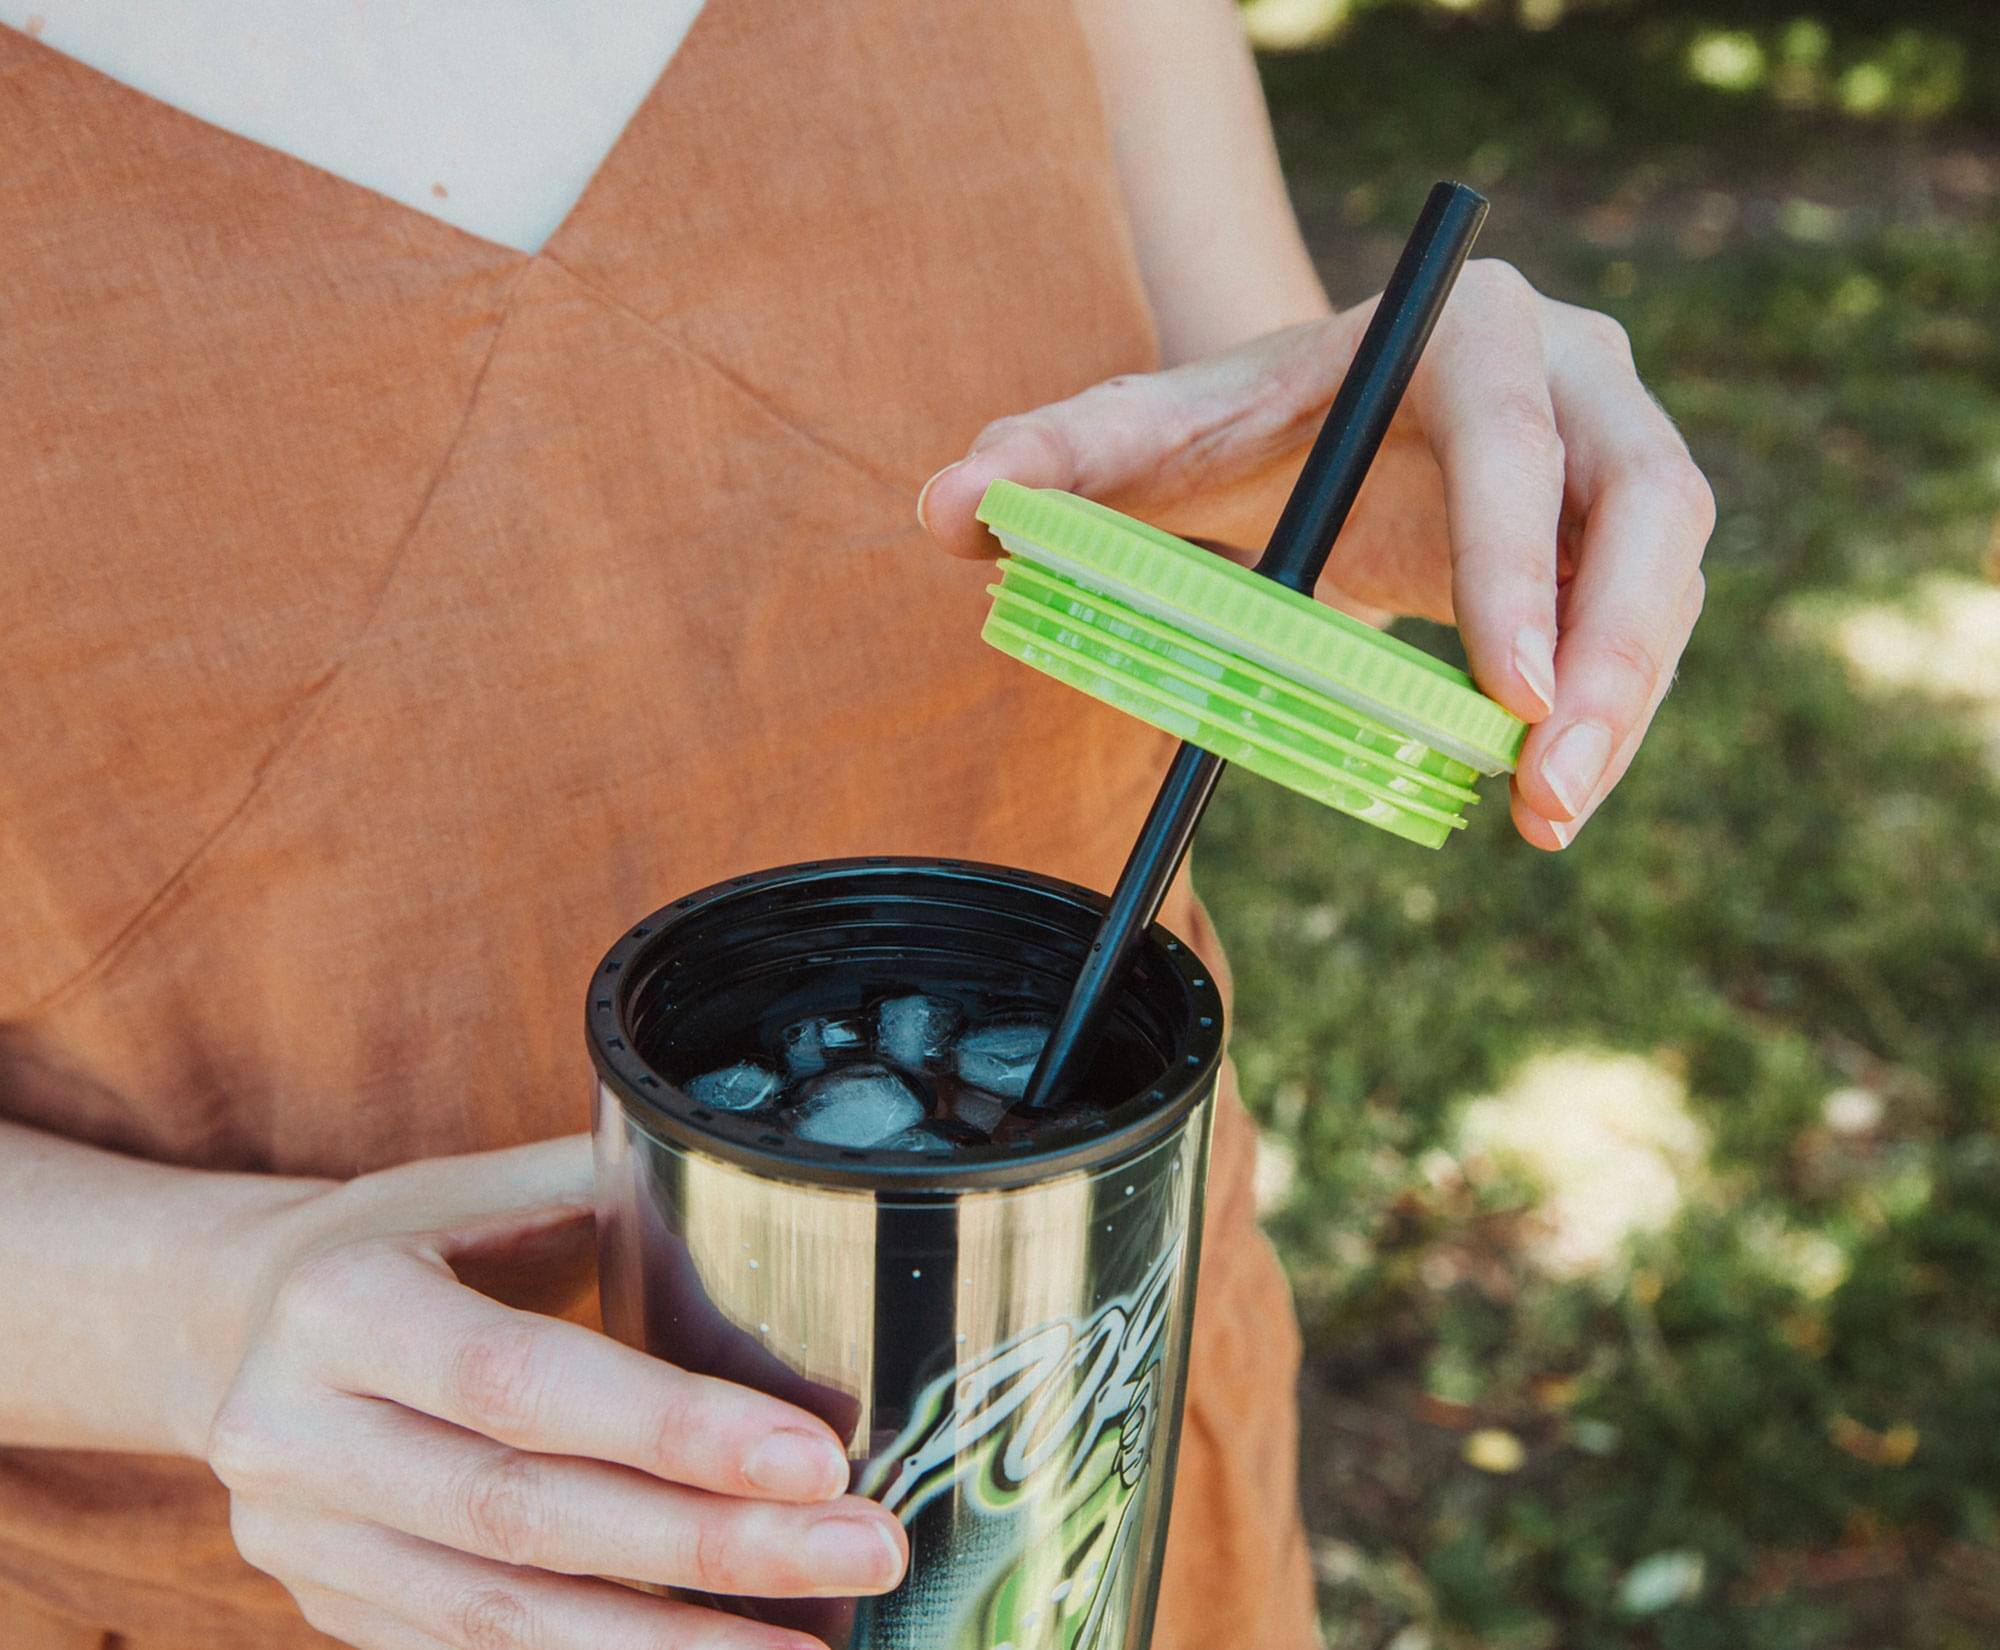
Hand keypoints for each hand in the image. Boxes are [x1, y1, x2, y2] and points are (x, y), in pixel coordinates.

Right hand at [205, 1137, 903, 1649]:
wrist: (234, 1327)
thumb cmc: (404, 1241)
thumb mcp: (483, 1191)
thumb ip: (619, 1194)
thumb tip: (794, 1204)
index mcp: (343, 1304)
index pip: (523, 1379)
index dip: (671, 1428)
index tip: (816, 1458)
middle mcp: (300, 1435)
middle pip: (526, 1514)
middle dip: (711, 1546)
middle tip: (865, 1549)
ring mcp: (305, 1544)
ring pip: (502, 1620)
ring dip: (670, 1647)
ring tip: (814, 1649)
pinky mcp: (332, 1612)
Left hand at [919, 261, 1714, 848]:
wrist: (1320, 420)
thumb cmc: (1237, 429)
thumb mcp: (1150, 437)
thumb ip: (1053, 460)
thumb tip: (942, 510)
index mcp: (1461, 329)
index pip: (1513, 433)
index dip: (1514, 558)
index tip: (1500, 689)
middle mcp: (1572, 368)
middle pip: (1644, 502)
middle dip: (1608, 653)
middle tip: (1547, 784)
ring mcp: (1618, 445)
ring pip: (1665, 579)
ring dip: (1624, 705)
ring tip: (1548, 820)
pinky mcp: (1630, 530)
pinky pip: (1649, 626)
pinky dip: (1613, 715)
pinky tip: (1548, 799)